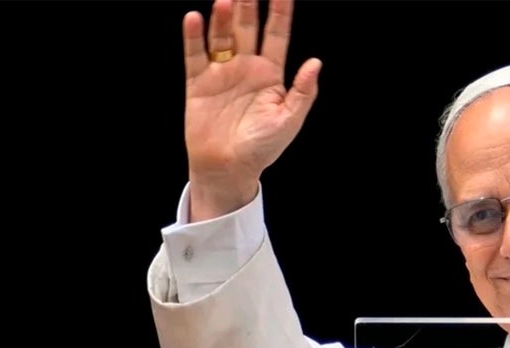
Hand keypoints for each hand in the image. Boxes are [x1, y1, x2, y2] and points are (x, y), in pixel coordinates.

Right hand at [182, 0, 320, 219]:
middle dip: (250, 6)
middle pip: (248, 29)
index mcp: (271, 76)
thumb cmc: (261, 148)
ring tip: (226, 1)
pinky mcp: (198, 82)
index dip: (280, 14)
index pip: (277, 36)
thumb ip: (302, 92)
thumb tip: (315, 63)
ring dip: (224, 19)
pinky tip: (194, 19)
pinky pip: (194, 54)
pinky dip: (193, 37)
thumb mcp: (288, 122)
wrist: (227, 168)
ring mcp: (221, 72)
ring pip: (222, 37)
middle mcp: (246, 68)